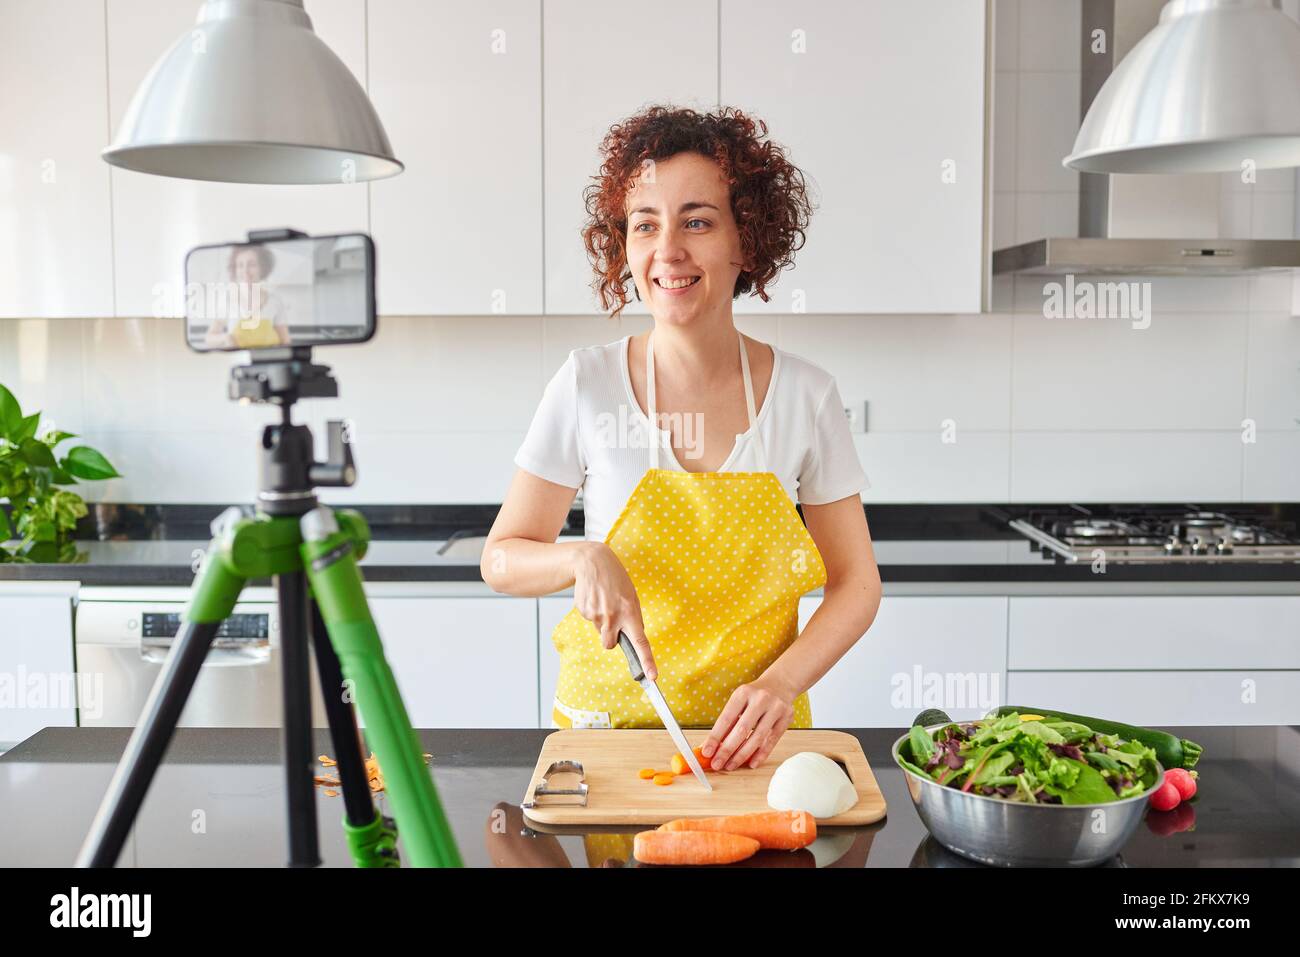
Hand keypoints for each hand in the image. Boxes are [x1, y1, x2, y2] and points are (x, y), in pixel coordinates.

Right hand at [572, 542, 656, 679]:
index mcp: (630, 612)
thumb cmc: (615, 579)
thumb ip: (632, 617)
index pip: (640, 642)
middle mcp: (613, 617)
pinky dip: (593, 612)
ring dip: (602, 622)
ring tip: (604, 601)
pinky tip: (595, 598)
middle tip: (612, 619)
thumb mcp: (631, 596)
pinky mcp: (584, 611)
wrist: (592, 562)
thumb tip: (631, 636)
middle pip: (610, 644)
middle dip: (611, 638)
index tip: (652, 676)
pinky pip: (590, 621)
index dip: (647, 661)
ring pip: (599, 631)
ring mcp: (597, 615)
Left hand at [702, 676, 797, 770]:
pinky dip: (761, 754)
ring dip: (742, 755)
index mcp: (743, 693)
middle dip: (727, 750)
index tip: (707, 752)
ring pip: (757, 737)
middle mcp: (760, 699)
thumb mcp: (739, 701)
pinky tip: (751, 763)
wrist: (780, 684)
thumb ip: (727, 723)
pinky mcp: (786, 718)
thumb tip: (711, 745)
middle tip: (717, 763)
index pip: (726, 718)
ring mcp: (775, 708)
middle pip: (742, 730)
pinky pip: (772, 741)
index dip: (715, 737)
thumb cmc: (754, 696)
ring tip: (730, 765)